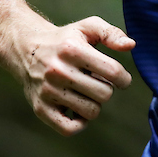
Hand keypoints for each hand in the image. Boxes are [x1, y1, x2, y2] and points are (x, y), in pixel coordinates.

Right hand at [9, 15, 134, 135]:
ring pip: (91, 111)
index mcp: (72, 49)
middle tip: (97, 82)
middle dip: (107, 89)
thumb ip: (111, 33)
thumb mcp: (87, 27)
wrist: (26, 49)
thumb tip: (131, 45)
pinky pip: (70, 128)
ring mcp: (48, 91)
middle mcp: (58, 71)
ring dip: (94, 104)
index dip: (124, 78)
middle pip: (104, 94)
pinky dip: (80, 123)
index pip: (113, 72)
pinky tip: (78, 109)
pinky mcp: (41, 109)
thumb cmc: (65, 39)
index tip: (121, 78)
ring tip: (85, 91)